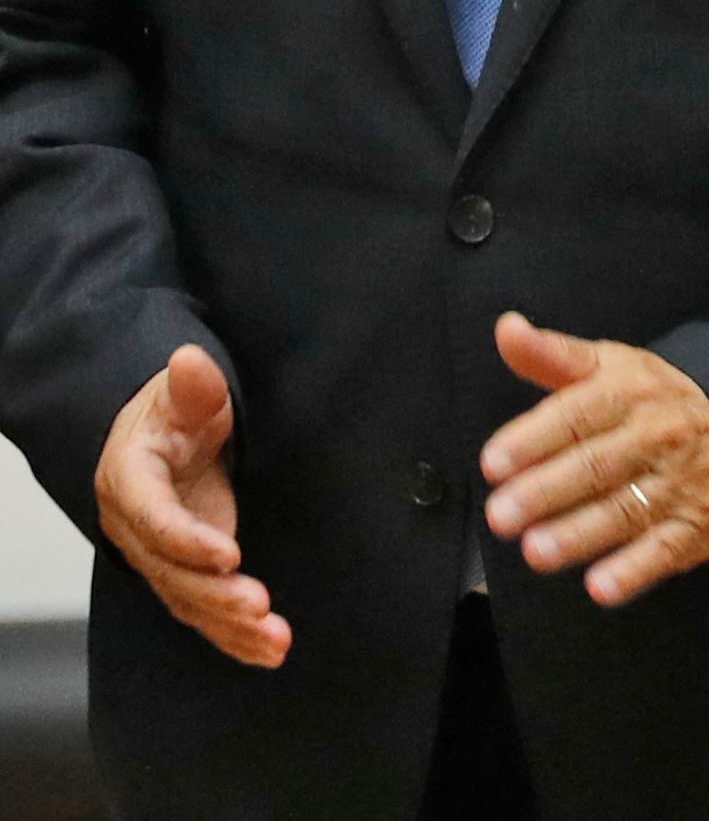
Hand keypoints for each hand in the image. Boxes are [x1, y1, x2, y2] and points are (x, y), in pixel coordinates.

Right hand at [95, 345, 288, 668]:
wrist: (163, 436)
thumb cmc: (175, 413)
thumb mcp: (184, 393)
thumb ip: (192, 387)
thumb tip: (188, 362)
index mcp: (131, 480)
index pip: (154, 517)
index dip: (187, 539)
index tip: (228, 553)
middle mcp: (139, 528)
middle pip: (171, 571)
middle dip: (215, 594)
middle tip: (258, 607)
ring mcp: (162, 555)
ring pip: (189, 600)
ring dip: (230, 626)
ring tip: (274, 640)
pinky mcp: (186, 572)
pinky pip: (204, 610)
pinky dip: (233, 635)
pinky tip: (267, 650)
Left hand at [481, 314, 708, 606]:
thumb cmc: (656, 400)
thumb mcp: (611, 367)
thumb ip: (553, 356)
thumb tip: (505, 328)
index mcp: (632, 391)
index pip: (579, 412)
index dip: (535, 437)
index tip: (493, 461)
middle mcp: (658, 435)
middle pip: (598, 464)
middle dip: (548, 490)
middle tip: (501, 515)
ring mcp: (682, 484)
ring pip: (627, 508)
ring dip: (581, 532)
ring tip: (536, 551)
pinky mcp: (699, 527)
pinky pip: (667, 550)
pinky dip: (636, 571)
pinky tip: (602, 588)